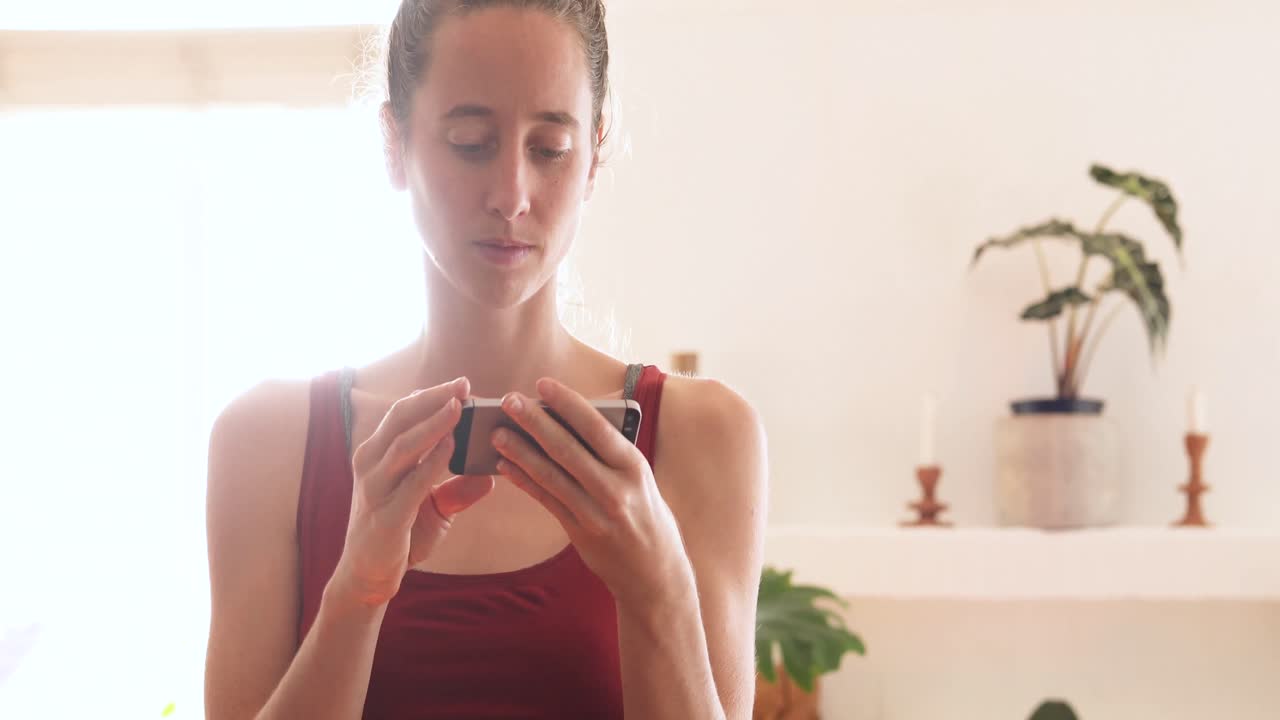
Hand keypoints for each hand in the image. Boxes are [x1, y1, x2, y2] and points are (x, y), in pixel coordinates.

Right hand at [332, 377, 494, 607]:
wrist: (369, 577)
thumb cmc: (399, 533)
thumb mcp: (433, 507)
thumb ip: (459, 489)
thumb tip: (491, 474)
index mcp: (376, 455)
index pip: (402, 413)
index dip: (430, 395)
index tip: (461, 384)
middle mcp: (370, 465)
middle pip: (400, 419)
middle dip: (433, 398)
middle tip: (464, 384)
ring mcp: (374, 490)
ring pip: (403, 445)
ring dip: (433, 424)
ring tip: (458, 407)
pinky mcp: (386, 517)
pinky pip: (411, 482)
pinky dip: (432, 462)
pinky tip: (452, 447)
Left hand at [491, 378, 691, 607]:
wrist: (656, 575)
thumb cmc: (648, 516)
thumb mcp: (642, 479)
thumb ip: (612, 454)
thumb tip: (570, 421)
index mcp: (635, 466)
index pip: (597, 427)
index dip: (567, 403)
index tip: (542, 384)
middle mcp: (616, 489)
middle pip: (567, 449)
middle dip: (535, 422)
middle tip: (508, 400)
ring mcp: (596, 514)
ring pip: (551, 475)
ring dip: (520, 452)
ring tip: (496, 433)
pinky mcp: (579, 533)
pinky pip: (546, 501)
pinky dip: (524, 481)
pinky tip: (506, 466)